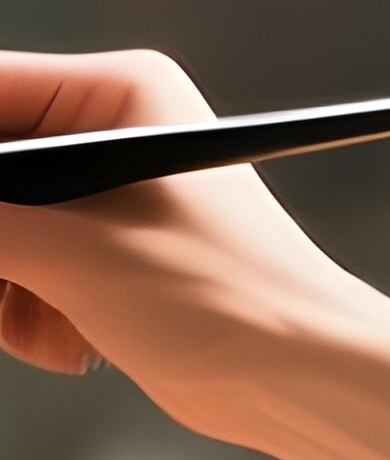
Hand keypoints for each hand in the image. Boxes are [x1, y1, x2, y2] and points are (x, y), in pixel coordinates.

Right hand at [0, 48, 349, 444]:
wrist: (291, 368)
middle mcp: (112, 128)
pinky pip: (15, 270)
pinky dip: (24, 313)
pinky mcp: (100, 249)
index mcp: (121, 92)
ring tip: (46, 313)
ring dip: (3, 287)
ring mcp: (105, 191)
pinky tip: (72, 336)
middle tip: (7, 275)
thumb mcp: (74, 253)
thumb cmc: (223, 293)